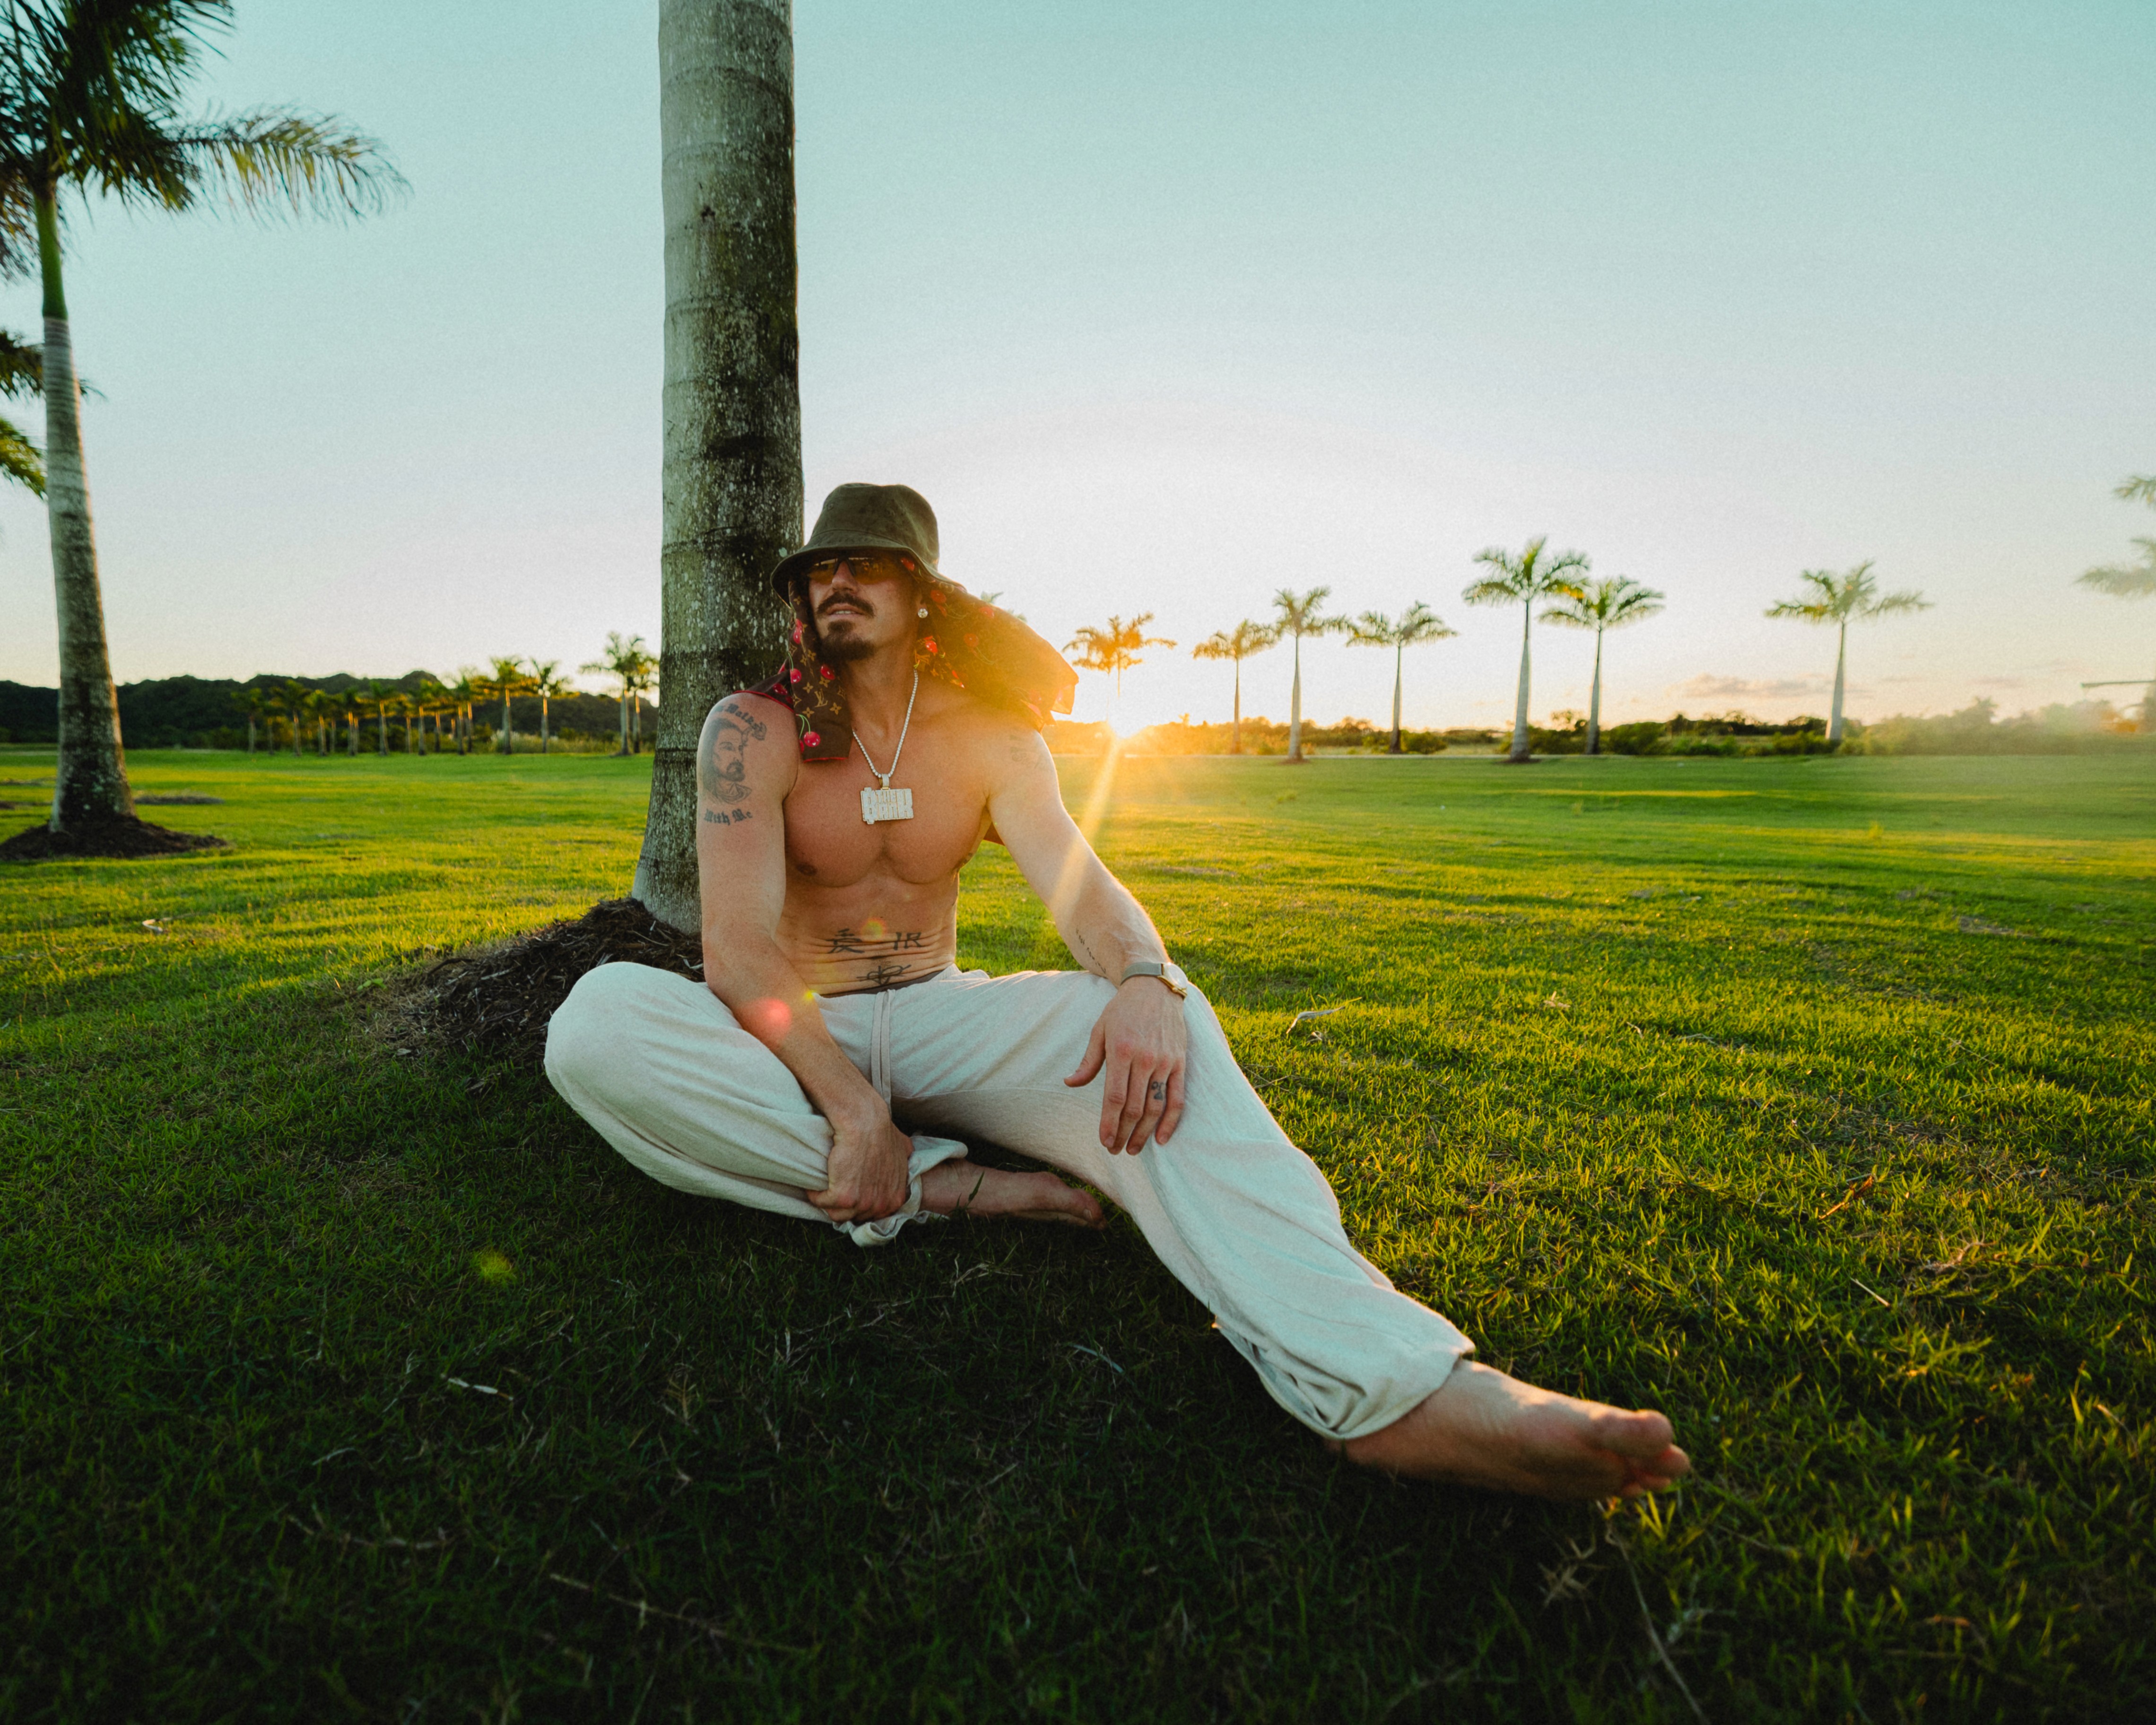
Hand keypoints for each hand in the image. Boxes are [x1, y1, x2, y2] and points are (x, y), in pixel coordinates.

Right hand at [809, 1106, 913, 1223]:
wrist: (865, 1123)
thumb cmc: (882, 1131)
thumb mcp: (902, 1147)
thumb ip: (904, 1159)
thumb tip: (905, 1156)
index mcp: (895, 1199)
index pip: (873, 1214)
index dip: (859, 1203)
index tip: (850, 1192)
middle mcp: (881, 1205)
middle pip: (854, 1216)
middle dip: (843, 1205)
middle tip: (833, 1189)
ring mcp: (863, 1203)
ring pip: (837, 1215)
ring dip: (827, 1203)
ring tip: (822, 1189)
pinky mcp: (843, 1197)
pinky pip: (822, 1203)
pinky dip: (815, 1194)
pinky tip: (814, 1184)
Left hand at [1064, 977, 1188, 1152]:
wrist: (1155, 988)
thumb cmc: (1122, 1010)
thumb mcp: (1099, 1030)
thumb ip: (1088, 1061)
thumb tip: (1070, 1083)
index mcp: (1121, 1051)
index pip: (1114, 1098)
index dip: (1109, 1124)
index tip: (1104, 1142)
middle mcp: (1144, 1059)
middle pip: (1134, 1107)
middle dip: (1124, 1133)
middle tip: (1116, 1150)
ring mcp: (1165, 1062)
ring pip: (1155, 1107)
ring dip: (1145, 1133)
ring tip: (1134, 1148)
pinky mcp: (1180, 1062)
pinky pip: (1177, 1098)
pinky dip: (1171, 1121)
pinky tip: (1162, 1138)